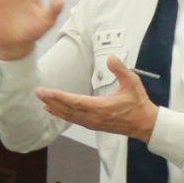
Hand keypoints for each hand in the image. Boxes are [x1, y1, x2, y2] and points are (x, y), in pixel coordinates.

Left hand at [37, 57, 158, 139]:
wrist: (144, 124)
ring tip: (43, 101)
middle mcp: (94, 117)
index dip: (59, 97)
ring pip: (69, 116)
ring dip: (55, 108)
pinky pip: (74, 120)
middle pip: (68, 109)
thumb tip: (111, 58)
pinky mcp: (93, 125)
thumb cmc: (138, 104)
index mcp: (102, 107)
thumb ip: (121, 70)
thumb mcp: (133, 83)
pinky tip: (55, 110)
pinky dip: (62, 115)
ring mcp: (93, 122)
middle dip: (52, 100)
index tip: (46, 92)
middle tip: (38, 92)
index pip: (75, 102)